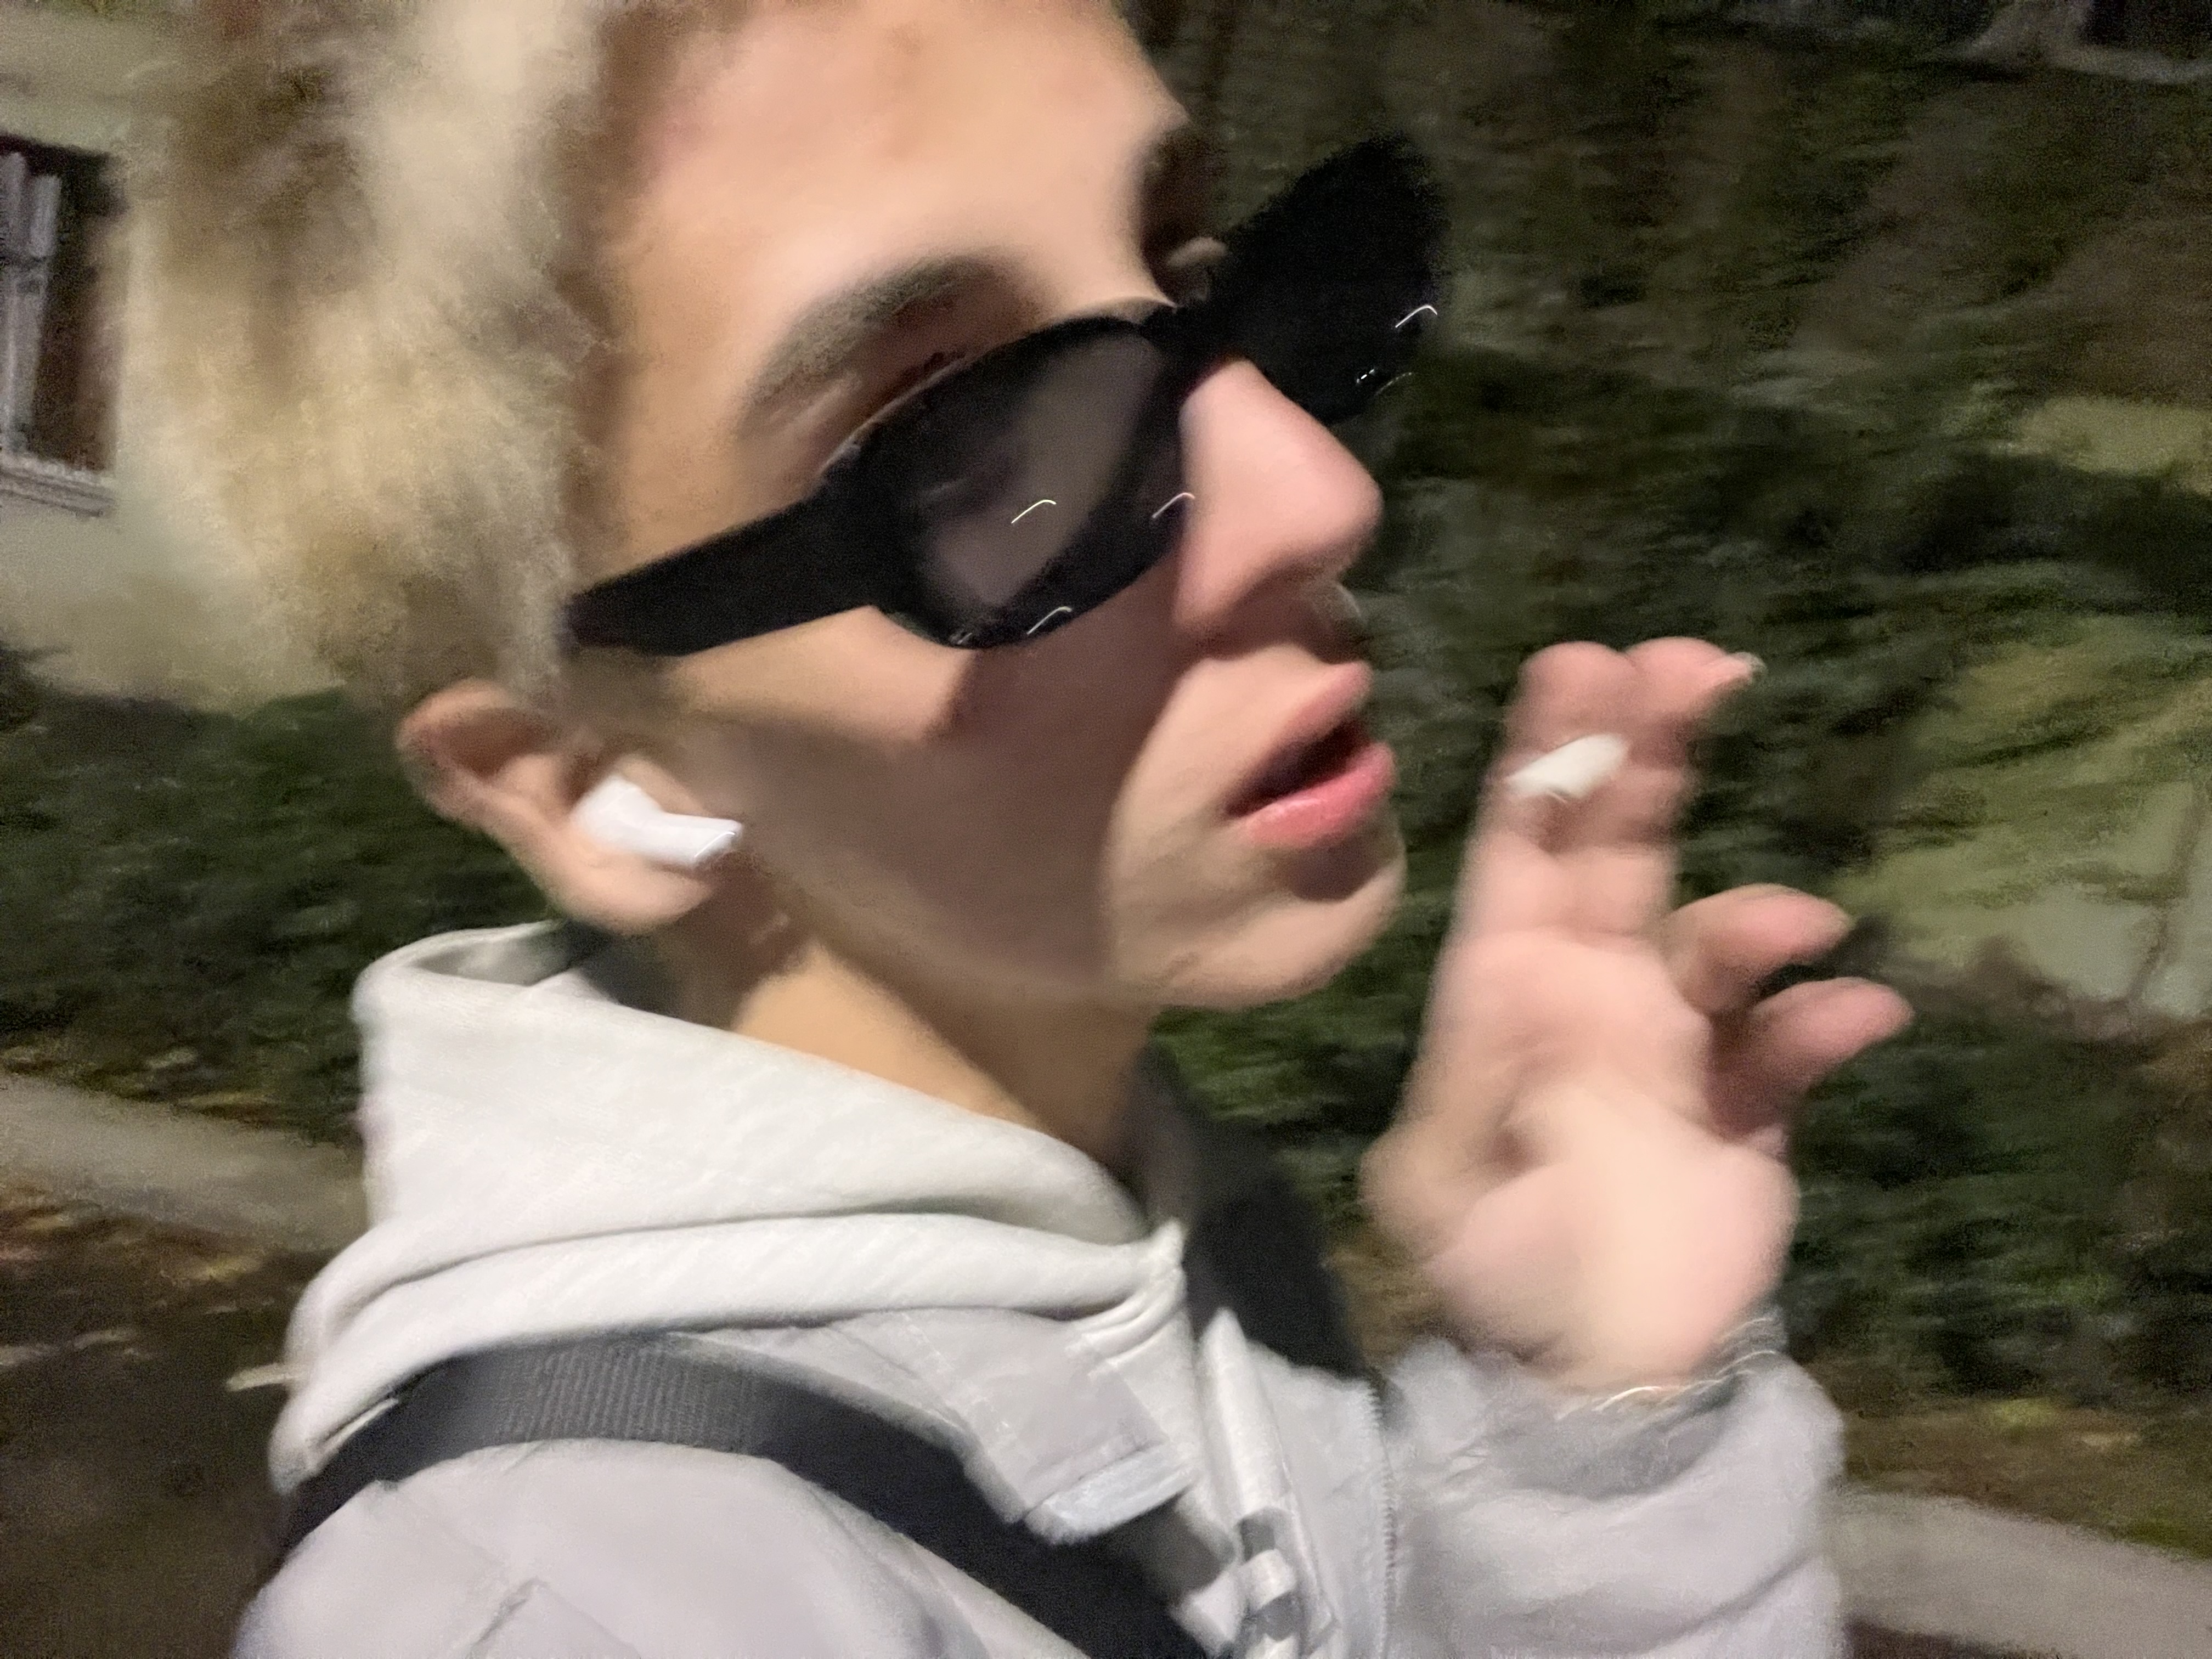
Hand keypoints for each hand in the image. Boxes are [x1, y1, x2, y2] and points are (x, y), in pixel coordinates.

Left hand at [1363, 640, 1910, 1391]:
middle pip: (1621, 846)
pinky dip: (1824, 1022)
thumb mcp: (1435, 1180)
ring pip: (1719, 931)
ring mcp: (1677, 1037)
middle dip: (1648, 752)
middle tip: (1688, 664)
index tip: (1582, 665)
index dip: (1548, 754)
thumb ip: (1464, 1076)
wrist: (1589, 1375)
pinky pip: (1794, 1040)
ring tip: (1793, 923)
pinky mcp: (1752, 1098)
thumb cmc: (1496, 1267)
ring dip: (1755, 915)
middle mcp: (1593, 988)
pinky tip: (1852, 1016)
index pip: (1522, 847)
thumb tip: (1509, 976)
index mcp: (1505, 987)